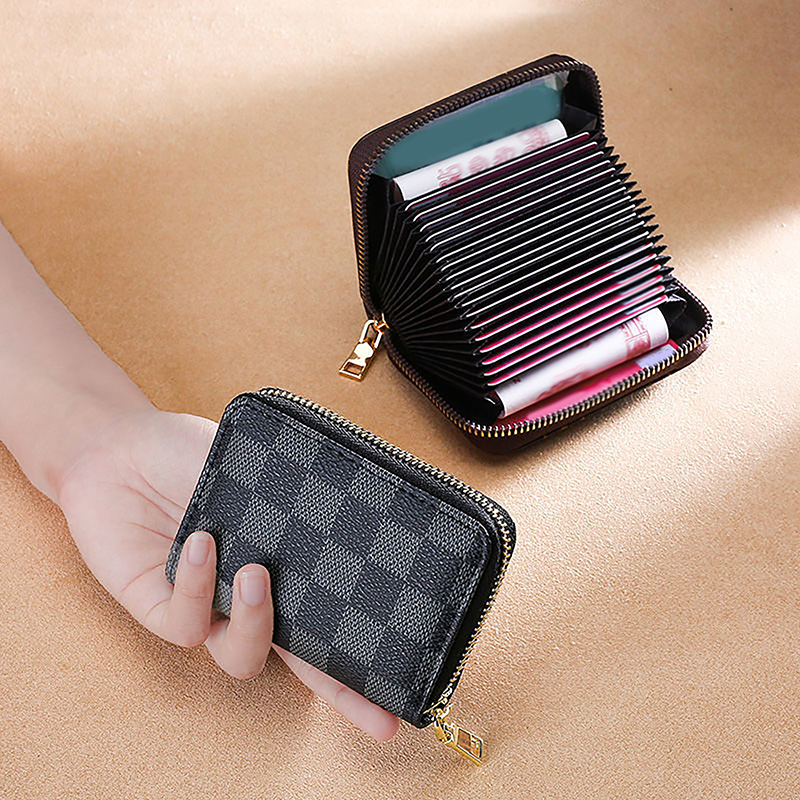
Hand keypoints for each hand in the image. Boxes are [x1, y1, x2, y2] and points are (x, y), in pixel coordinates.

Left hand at [55, 406, 397, 740]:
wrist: (118, 445)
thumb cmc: (187, 454)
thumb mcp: (253, 469)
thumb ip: (288, 495)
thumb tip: (347, 501)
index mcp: (280, 570)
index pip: (327, 622)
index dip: (362, 662)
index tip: (406, 691)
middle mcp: (248, 599)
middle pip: (302, 663)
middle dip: (342, 694)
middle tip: (378, 716)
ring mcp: (207, 608)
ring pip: (242, 657)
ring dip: (257, 621)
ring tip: (254, 572)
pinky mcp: (159, 608)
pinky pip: (187, 622)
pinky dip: (199, 585)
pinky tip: (201, 541)